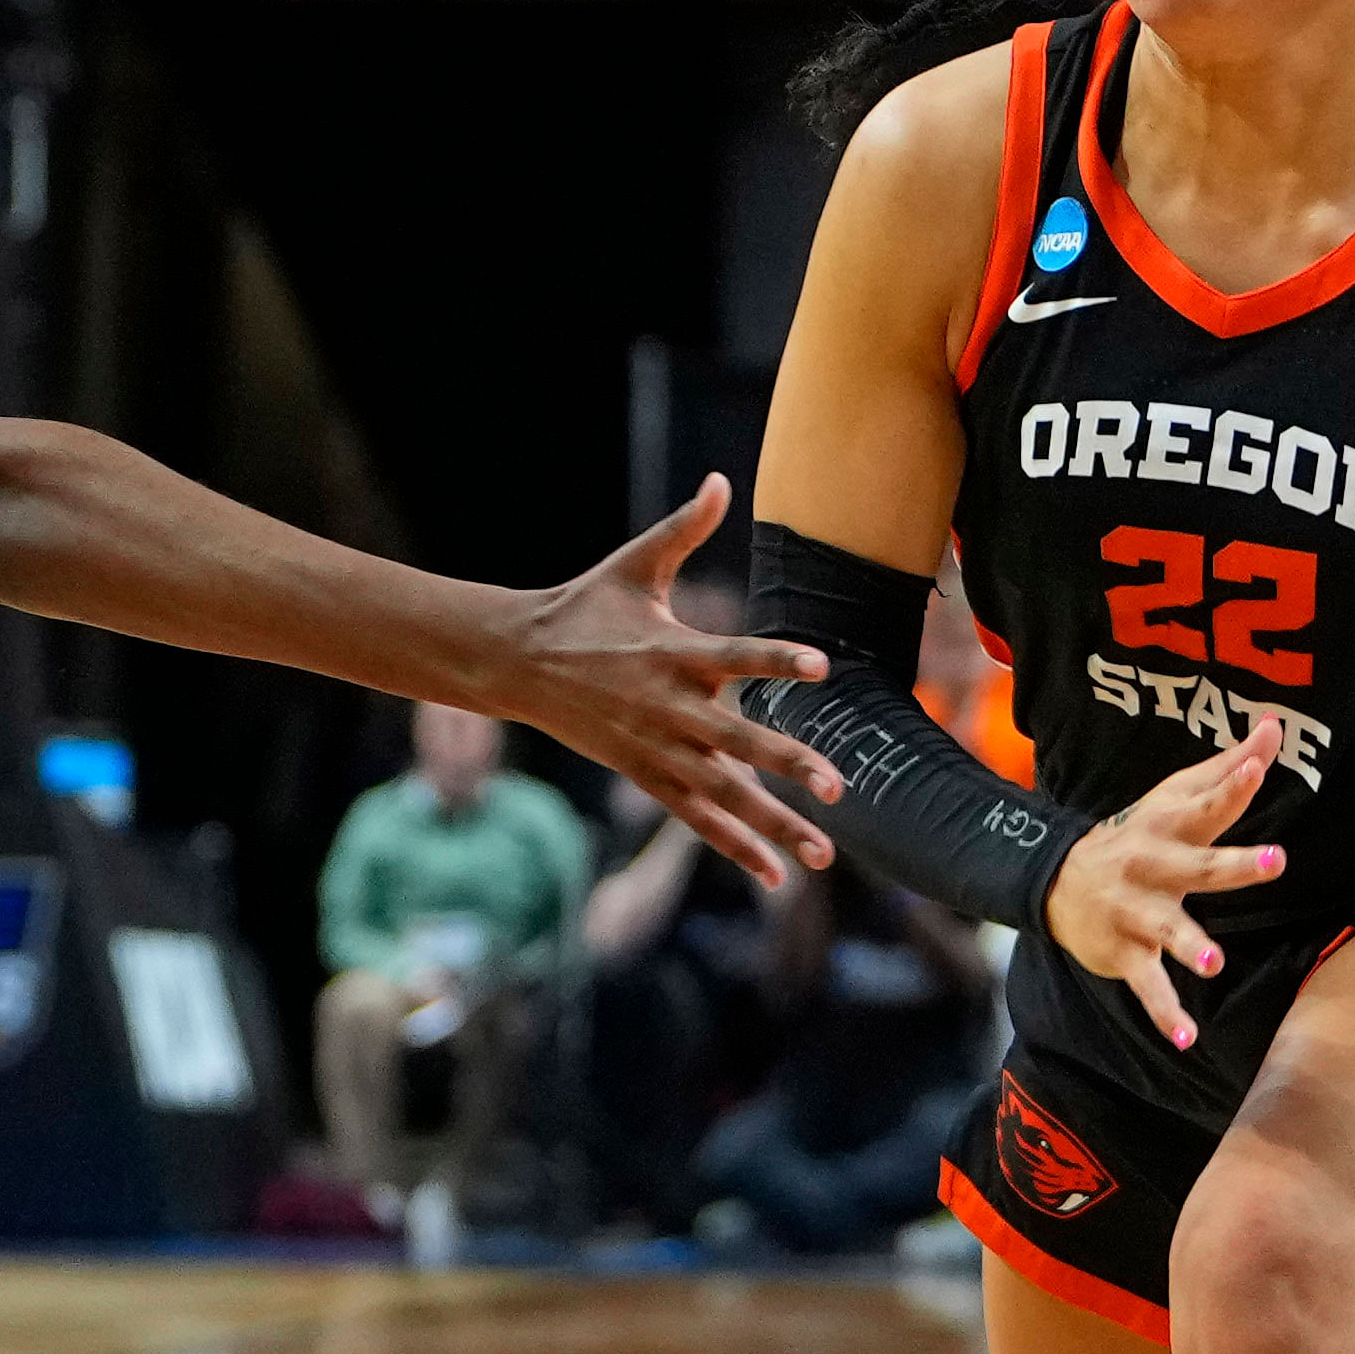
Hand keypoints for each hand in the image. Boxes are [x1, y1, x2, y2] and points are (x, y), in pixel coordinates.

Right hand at [473, 476, 837, 886]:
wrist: (517, 660)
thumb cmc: (584, 608)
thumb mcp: (633, 565)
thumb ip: (685, 529)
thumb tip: (721, 480)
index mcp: (673, 651)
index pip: (736, 655)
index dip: (777, 659)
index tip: (821, 666)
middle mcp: (669, 707)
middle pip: (738, 741)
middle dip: (788, 764)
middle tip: (837, 786)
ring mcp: (656, 748)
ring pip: (723, 794)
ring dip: (773, 825)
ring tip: (822, 854)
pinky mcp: (644, 774)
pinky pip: (696, 817)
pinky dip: (734, 845)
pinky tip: (773, 873)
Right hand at [1044, 718, 1290, 1050]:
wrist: (1055, 882)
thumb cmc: (1139, 837)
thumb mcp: (1174, 798)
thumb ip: (1227, 770)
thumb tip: (1276, 728)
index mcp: (1170, 827)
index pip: (1208, 802)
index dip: (1234, 784)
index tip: (1260, 763)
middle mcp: (1152, 866)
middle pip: (1199, 864)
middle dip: (1235, 865)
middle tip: (1275, 861)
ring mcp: (1135, 911)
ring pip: (1166, 928)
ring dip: (1189, 945)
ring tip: (1214, 963)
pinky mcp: (1123, 952)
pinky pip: (1147, 985)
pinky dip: (1164, 1013)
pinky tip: (1187, 1039)